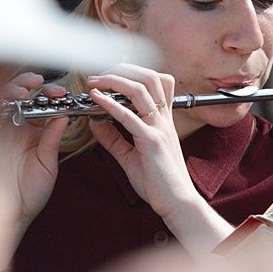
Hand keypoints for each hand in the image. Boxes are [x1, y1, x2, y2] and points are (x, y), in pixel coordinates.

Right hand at [0, 72, 67, 226]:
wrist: (11, 215)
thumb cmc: (29, 195)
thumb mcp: (46, 165)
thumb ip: (52, 139)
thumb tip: (63, 116)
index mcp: (32, 133)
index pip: (39, 104)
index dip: (49, 95)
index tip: (61, 94)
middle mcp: (14, 128)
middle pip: (18, 96)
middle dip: (28, 84)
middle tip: (40, 85)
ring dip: (11, 90)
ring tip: (24, 92)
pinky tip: (7, 103)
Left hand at [85, 64, 199, 218]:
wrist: (177, 202)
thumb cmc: (159, 183)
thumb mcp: (131, 156)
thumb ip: (113, 138)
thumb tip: (95, 122)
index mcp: (162, 121)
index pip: (157, 83)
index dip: (135, 72)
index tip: (112, 75)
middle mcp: (163, 120)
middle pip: (150, 77)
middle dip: (124, 69)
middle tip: (101, 73)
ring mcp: (159, 129)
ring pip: (141, 89)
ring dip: (114, 80)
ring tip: (95, 81)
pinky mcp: (152, 142)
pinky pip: (129, 116)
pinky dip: (110, 104)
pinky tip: (96, 99)